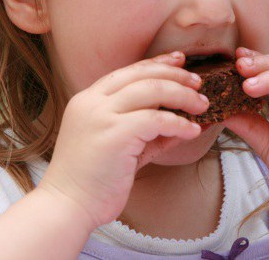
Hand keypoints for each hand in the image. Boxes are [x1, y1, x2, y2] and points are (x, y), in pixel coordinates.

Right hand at [37, 52, 207, 230]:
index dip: (157, 63)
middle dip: (175, 75)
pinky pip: (156, 119)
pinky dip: (179, 123)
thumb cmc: (92, 180)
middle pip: (142, 74)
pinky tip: (192, 131)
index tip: (179, 61)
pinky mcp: (115, 134)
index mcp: (88, 99)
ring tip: (201, 106)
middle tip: (198, 83)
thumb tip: (182, 122)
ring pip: (151, 90)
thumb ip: (147, 131)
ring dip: (182, 95)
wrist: (67, 207)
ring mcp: (102, 116)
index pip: (128, 71)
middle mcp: (92, 101)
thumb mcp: (120, 145)